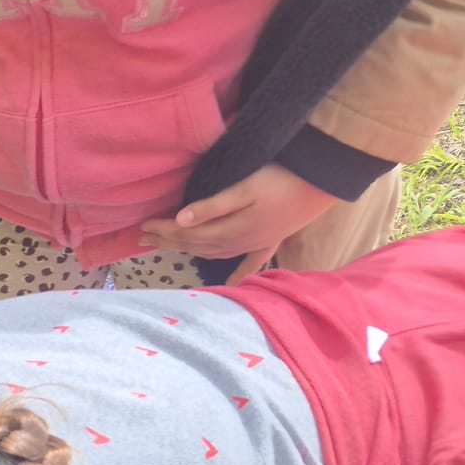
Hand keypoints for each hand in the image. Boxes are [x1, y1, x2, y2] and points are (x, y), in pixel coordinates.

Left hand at [140, 164, 336, 282]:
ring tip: (168, 248)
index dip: (163, 230)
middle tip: (142, 239)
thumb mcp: (245, 188)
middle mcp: (238, 242)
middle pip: (196, 245)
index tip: (142, 226)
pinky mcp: (269, 240)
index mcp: (229, 229)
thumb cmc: (282, 179)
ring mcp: (254, 244)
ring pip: (213, 253)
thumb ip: (213, 206)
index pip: (187, 232)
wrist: (322, 183)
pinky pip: (249, 263)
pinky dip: (237, 274)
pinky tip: (230, 285)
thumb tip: (181, 220)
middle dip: (168, 241)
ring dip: (189, 251)